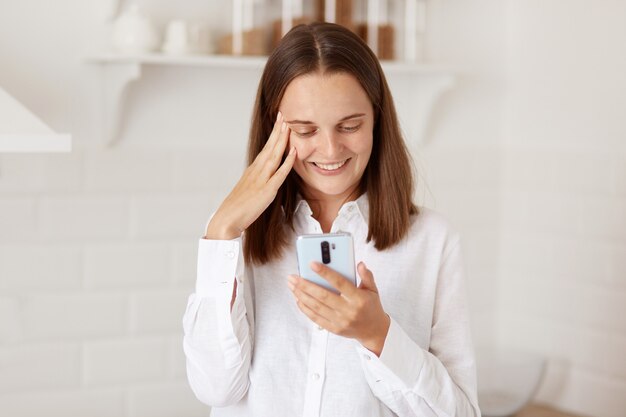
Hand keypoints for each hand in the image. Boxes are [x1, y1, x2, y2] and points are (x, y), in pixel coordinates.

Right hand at [205, 112, 295, 239]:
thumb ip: (258, 181)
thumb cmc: (237, 207)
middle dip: (277, 130)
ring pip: (274, 155)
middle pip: (269, 147)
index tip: (279, 121)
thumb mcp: (249, 189)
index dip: (273, 134)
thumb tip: (266, 177)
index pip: (266, 148)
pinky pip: (279, 174)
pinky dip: (287, 162)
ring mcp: (261, 180)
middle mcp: (257, 171)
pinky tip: (294, 153)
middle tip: (284, 115)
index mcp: (253, 170)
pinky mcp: (266, 191)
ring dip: (282, 140)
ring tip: (288, 126)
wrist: (227, 219)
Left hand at [287, 262, 390, 355]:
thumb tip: (359, 264)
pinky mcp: (334, 329)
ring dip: (301, 295)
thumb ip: (366, 276)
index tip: (312, 264)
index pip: (340, 283)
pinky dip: (305, 309)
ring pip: (316, 307)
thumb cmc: (371, 306)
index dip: (325, 273)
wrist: (374, 331)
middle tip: (293, 276)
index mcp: (358, 298)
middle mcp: (348, 310)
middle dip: (305, 285)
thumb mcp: (373, 290)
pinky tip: (298, 299)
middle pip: (323, 296)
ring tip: (292, 285)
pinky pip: (316, 318)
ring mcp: (340, 321)